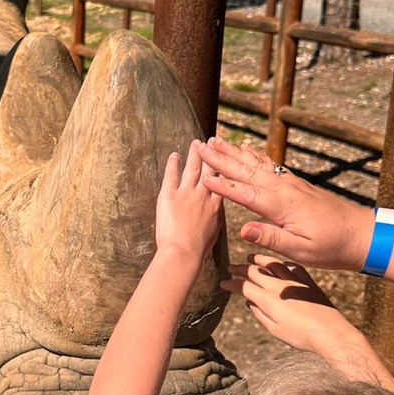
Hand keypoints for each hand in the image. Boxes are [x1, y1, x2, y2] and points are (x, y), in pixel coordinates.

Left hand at [155, 140, 222, 265]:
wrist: (183, 252)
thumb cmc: (197, 249)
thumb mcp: (213, 234)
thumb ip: (214, 219)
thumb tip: (214, 214)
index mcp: (215, 206)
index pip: (222, 181)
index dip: (223, 168)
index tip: (224, 158)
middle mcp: (203, 195)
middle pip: (209, 170)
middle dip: (211, 155)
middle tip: (212, 142)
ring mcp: (186, 193)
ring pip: (192, 168)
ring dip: (194, 154)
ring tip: (196, 143)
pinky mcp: (169, 195)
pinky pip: (171, 175)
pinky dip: (172, 163)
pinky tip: (174, 155)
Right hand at [198, 138, 371, 270]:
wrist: (360, 234)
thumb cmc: (331, 247)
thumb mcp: (300, 250)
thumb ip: (271, 238)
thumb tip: (243, 230)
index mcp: (282, 206)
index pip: (245, 193)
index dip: (222, 186)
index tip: (202, 176)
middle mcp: (284, 189)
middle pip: (247, 171)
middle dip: (222, 159)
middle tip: (201, 146)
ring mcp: (290, 184)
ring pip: (256, 164)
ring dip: (235, 152)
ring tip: (216, 140)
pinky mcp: (295, 184)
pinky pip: (268, 165)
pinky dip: (253, 155)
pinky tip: (245, 150)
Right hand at [222, 254, 355, 355]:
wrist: (330, 333)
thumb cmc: (301, 336)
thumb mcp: (275, 329)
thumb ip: (259, 314)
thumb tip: (249, 302)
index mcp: (267, 299)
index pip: (243, 286)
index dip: (230, 284)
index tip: (223, 283)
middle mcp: (278, 286)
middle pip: (254, 270)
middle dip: (239, 268)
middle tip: (231, 268)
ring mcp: (294, 281)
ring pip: (272, 263)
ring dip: (259, 259)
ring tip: (252, 258)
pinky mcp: (307, 281)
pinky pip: (292, 266)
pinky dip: (283, 263)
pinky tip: (280, 263)